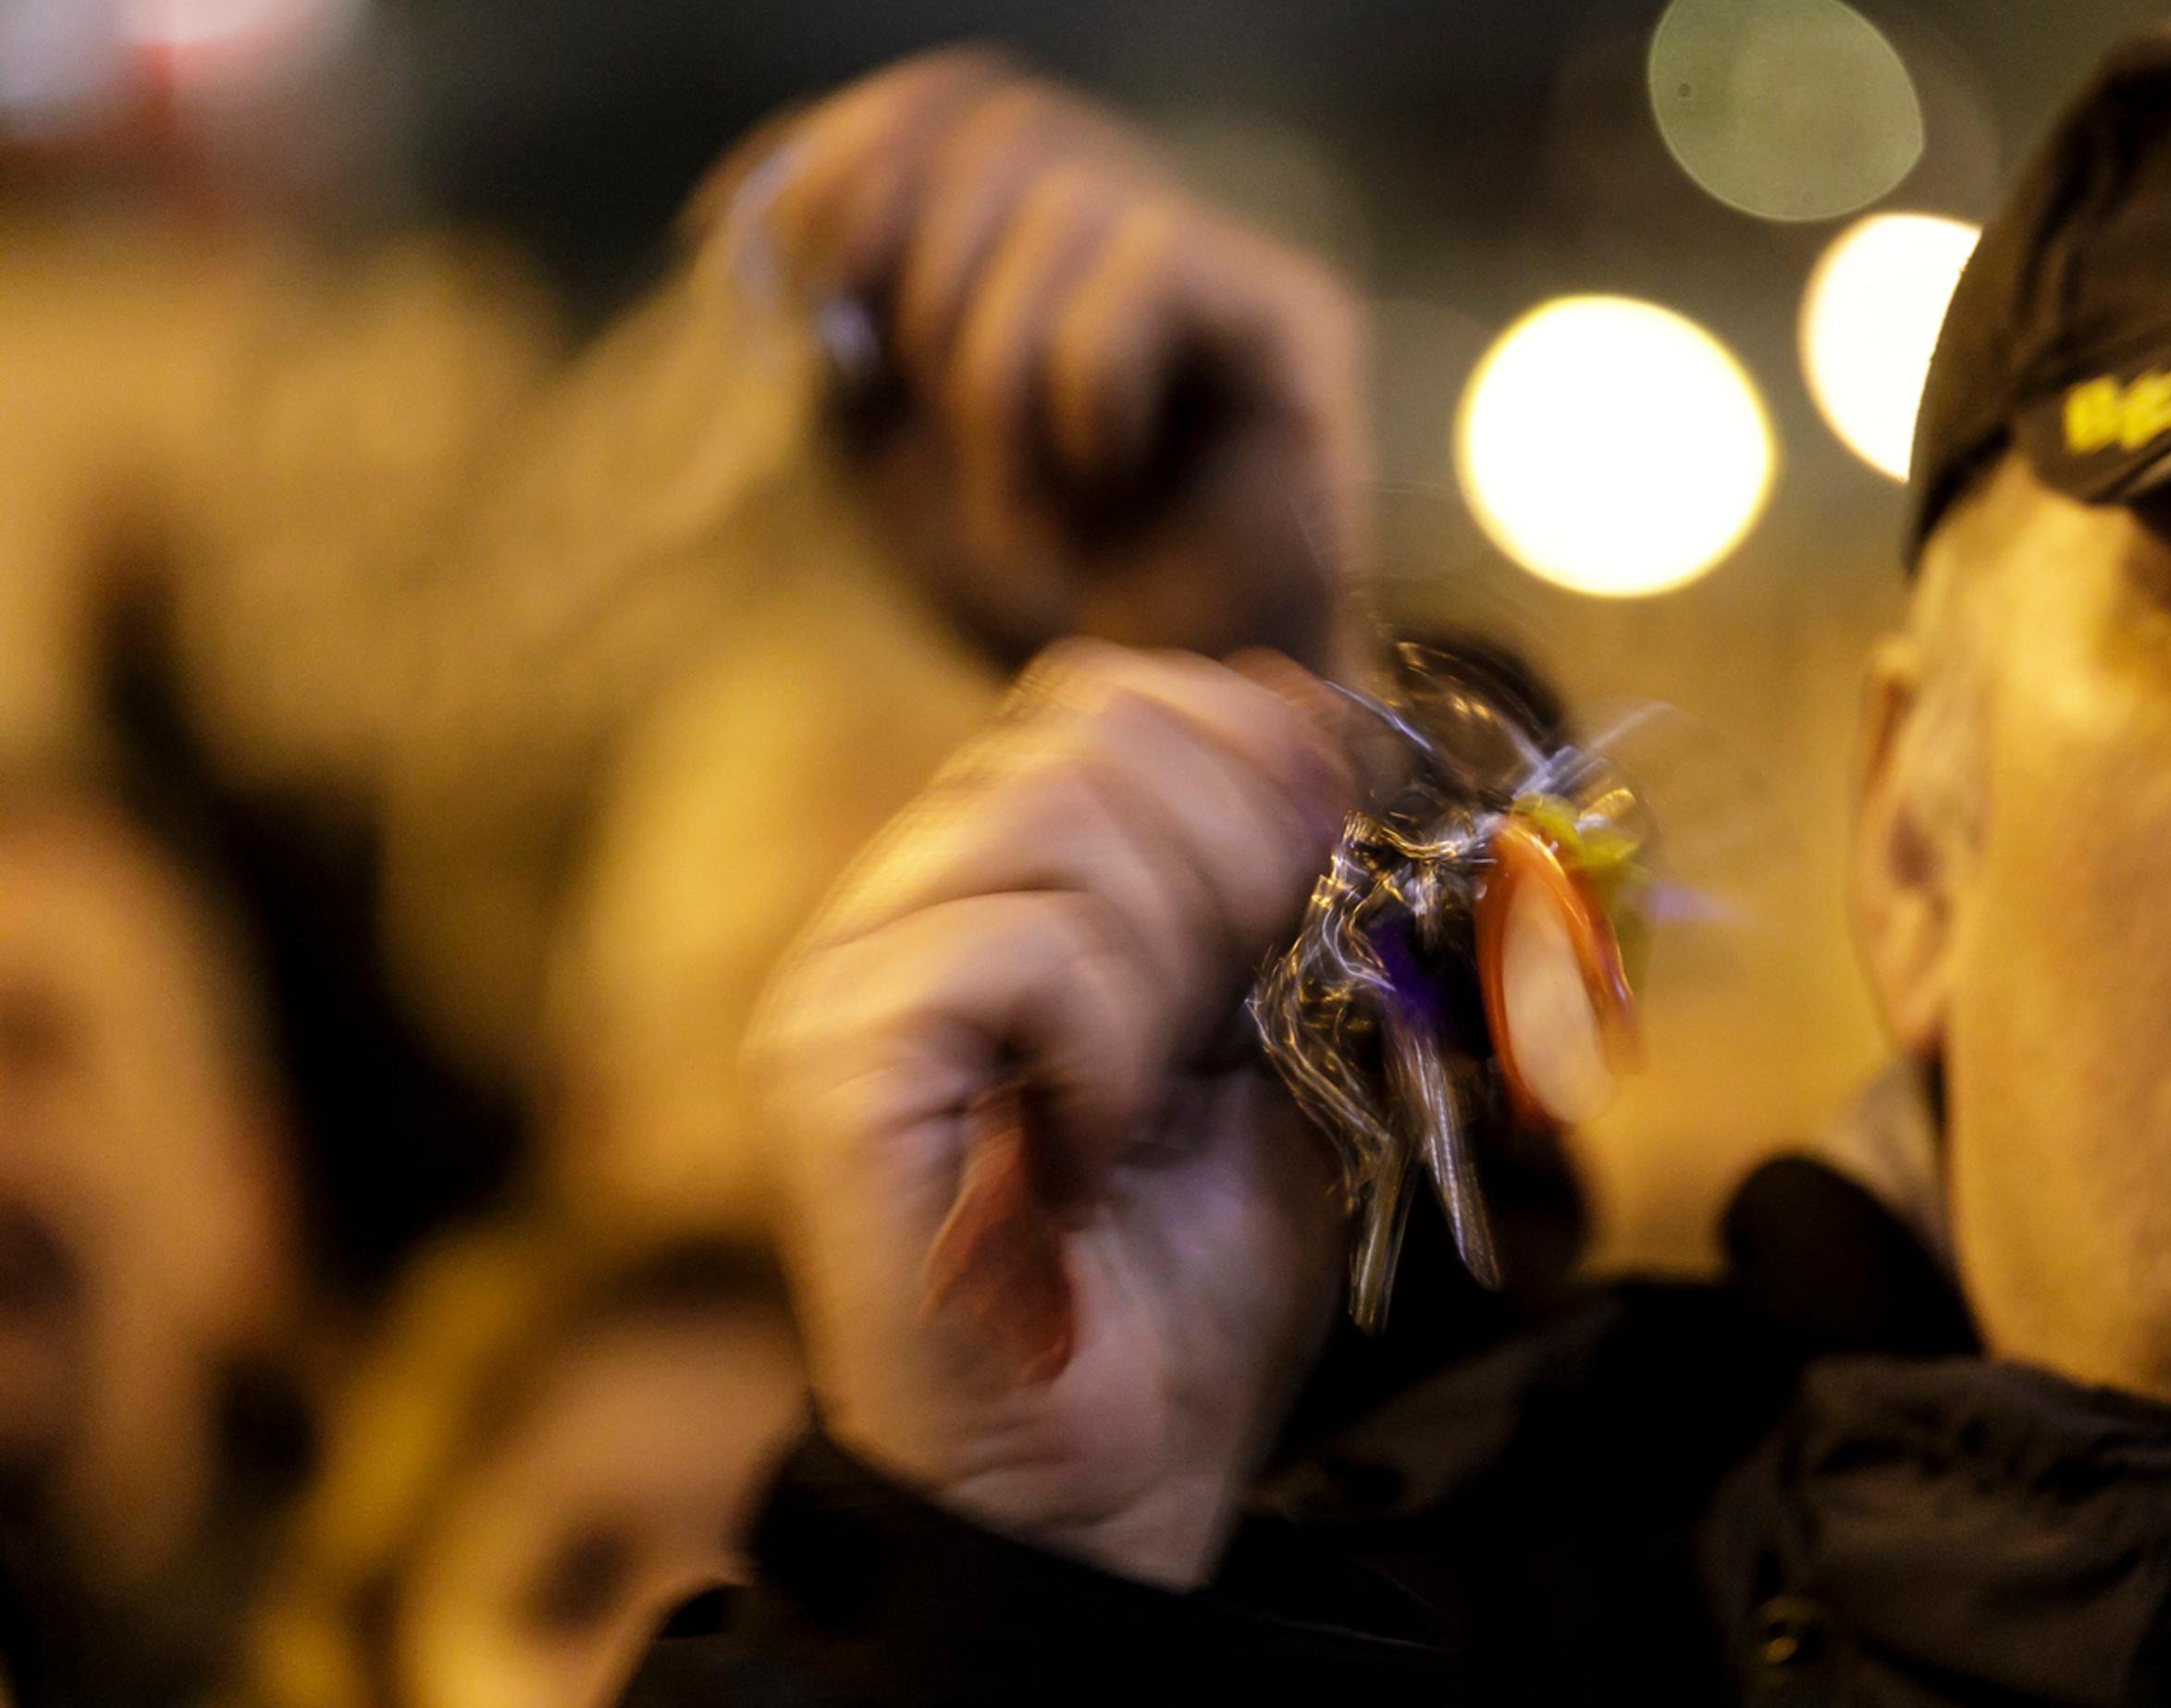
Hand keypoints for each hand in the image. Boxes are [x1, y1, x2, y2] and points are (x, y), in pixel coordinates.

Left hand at [715, 51, 1366, 669]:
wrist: (1170, 719)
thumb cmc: (1030, 605)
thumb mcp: (885, 452)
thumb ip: (841, 324)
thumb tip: (767, 211)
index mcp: (1035, 242)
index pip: (946, 104)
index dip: (853, 147)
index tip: (774, 250)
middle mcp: (1137, 224)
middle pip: (1001, 124)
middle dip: (920, 273)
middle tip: (920, 414)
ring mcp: (1222, 262)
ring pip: (1065, 198)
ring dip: (999, 363)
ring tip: (1021, 498)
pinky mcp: (1291, 316)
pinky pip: (1150, 265)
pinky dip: (1086, 378)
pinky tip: (1103, 474)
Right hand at [747, 641, 1355, 1587]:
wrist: (1107, 1485)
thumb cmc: (1192, 1279)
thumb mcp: (1280, 1039)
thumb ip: (1280, 883)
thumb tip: (1310, 707)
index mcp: (992, 886)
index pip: (1106, 695)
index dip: (1244, 747)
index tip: (1327, 856)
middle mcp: (897, 907)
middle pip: (1085, 727)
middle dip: (1233, 849)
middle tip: (1246, 1004)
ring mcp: (845, 980)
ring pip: (1053, 815)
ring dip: (1176, 953)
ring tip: (1161, 1091)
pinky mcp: (833, 1071)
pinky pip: (1015, 951)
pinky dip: (1107, 1040)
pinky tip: (1097, 1146)